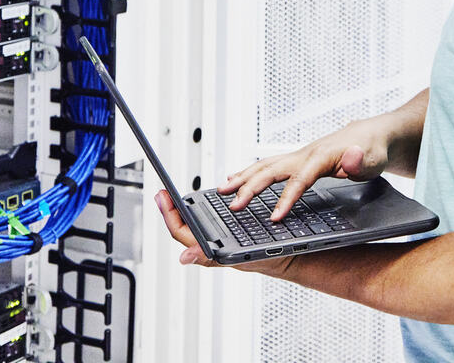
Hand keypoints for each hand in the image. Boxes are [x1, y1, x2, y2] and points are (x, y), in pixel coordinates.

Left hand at [154, 190, 291, 274]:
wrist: (292, 258)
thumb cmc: (269, 260)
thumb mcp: (243, 255)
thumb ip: (212, 258)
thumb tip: (183, 257)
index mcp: (211, 250)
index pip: (181, 231)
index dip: (169, 214)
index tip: (162, 196)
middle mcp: (214, 245)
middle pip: (185, 227)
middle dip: (172, 209)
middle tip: (163, 193)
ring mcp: (221, 240)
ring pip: (197, 225)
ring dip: (185, 210)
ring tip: (177, 197)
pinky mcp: (231, 235)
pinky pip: (212, 223)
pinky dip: (203, 211)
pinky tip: (204, 203)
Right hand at [219, 118, 392, 220]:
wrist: (373, 135)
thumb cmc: (373, 150)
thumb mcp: (374, 159)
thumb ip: (360, 161)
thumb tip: (351, 158)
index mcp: (322, 156)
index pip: (300, 180)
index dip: (286, 199)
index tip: (273, 218)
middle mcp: (306, 153)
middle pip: (272, 170)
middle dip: (251, 187)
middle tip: (232, 205)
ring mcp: (300, 155)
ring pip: (266, 165)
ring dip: (243, 177)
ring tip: (221, 190)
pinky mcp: (298, 159)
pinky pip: (270, 165)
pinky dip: (250, 171)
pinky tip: (236, 178)